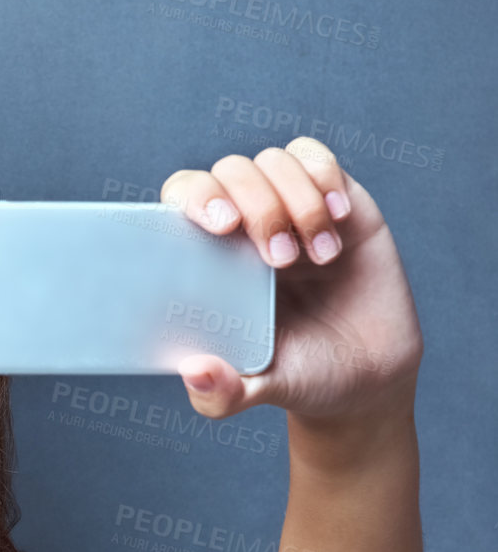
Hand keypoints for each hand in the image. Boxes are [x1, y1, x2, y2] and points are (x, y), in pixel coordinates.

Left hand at [160, 137, 422, 422]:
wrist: (369, 374)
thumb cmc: (301, 376)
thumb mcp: (259, 388)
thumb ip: (222, 394)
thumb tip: (193, 373)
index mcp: (209, 261)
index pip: (181, 200)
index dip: (194, 196)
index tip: (219, 226)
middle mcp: (244, 227)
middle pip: (229, 172)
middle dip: (255, 205)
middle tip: (279, 260)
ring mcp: (289, 209)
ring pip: (273, 161)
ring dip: (295, 201)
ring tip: (318, 257)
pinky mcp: (337, 201)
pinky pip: (315, 157)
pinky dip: (325, 178)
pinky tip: (338, 219)